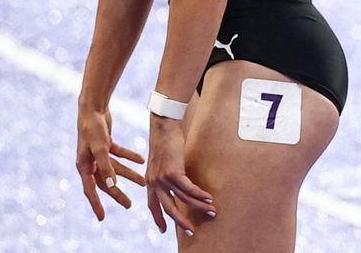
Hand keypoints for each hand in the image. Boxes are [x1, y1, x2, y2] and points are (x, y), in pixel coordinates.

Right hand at [76, 107, 145, 219]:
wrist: (93, 108)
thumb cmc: (93, 128)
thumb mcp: (101, 148)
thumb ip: (106, 167)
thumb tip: (111, 186)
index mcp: (84, 166)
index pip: (90, 190)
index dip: (97, 204)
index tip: (102, 217)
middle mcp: (89, 162)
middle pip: (105, 182)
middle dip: (117, 193)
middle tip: (129, 205)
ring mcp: (97, 153)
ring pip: (115, 169)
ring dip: (128, 174)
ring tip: (143, 182)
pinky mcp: (105, 144)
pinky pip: (118, 155)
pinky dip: (129, 157)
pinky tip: (141, 160)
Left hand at [146, 115, 215, 235]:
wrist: (163, 128)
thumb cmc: (165, 142)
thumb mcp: (162, 162)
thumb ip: (166, 175)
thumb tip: (176, 182)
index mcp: (150, 182)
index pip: (153, 206)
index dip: (158, 218)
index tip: (163, 230)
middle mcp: (154, 184)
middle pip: (168, 208)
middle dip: (180, 221)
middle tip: (191, 231)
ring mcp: (162, 179)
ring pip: (183, 198)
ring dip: (198, 206)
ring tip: (211, 212)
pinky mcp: (173, 172)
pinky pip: (188, 188)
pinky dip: (199, 194)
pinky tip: (208, 198)